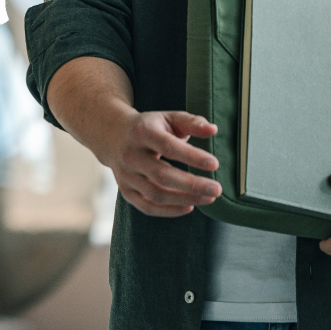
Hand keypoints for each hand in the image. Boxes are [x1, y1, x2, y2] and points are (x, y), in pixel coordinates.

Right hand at [100, 109, 221, 217]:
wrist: (113, 135)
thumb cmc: (150, 126)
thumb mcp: (169, 118)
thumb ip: (192, 122)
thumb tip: (213, 130)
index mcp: (142, 132)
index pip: (168, 146)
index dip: (191, 157)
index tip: (214, 164)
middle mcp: (131, 155)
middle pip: (162, 175)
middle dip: (192, 185)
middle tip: (217, 189)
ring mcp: (126, 175)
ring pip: (156, 194)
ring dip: (185, 199)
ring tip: (209, 198)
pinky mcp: (125, 191)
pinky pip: (147, 207)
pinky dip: (169, 211)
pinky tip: (189, 206)